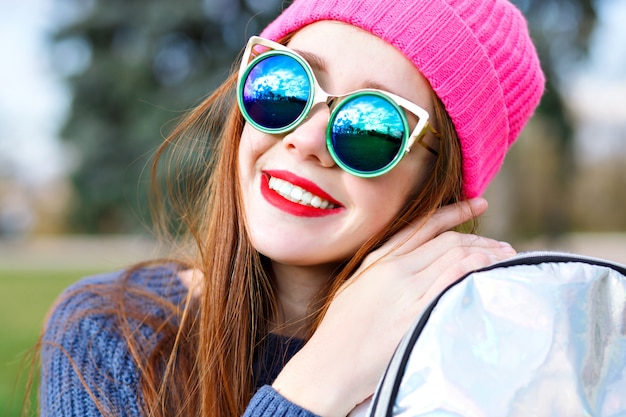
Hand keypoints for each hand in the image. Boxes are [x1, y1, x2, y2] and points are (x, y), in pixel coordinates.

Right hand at [272, 198, 516, 416]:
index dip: (455, 211)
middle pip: (447, 240)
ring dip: (486, 253)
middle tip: (502, 246)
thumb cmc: (339, 331)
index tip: (479, 202)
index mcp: (378, 259)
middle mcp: (394, 267)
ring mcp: (405, 289)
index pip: (424, 225)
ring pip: (454, 256)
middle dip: (480, 238)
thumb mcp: (357, 287)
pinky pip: (452, 281)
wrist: (329, 364)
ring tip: (506, 258)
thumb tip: (411, 264)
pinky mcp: (415, 313)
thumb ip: (382, 270)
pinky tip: (489, 269)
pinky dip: (475, 269)